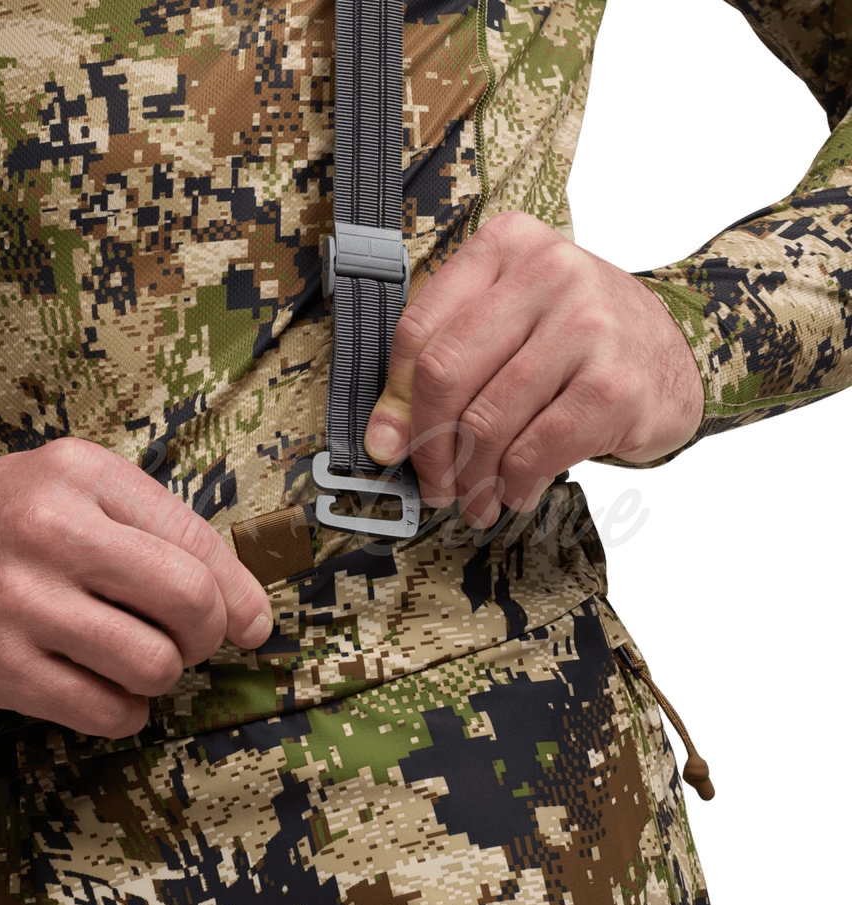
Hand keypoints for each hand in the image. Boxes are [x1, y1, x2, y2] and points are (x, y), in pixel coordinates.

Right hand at [0, 438, 272, 737]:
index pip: (199, 544)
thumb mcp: (91, 492)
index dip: (240, 595)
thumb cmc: (19, 519)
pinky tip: (111, 690)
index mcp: (84, 475)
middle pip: (189, 602)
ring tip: (139, 657)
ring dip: (163, 673)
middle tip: (186, 637)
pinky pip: (105, 711)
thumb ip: (173, 536)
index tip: (248, 623)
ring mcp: (20, 601)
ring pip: (153, 664)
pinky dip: (127, 712)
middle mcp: (52, 531)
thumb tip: (253, 617)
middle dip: (206, 635)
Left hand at [364, 211, 703, 525]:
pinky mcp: (613, 386)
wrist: (680, 352)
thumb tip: (384, 440)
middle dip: (429, 447)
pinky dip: (512, 485)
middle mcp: (547, 273)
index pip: (419, 330)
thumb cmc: (579, 341)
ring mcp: (587, 327)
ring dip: (471, 479)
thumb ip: (446, 366)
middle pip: (445, 374)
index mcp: (506, 246)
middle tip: (435, 485)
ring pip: (487, 421)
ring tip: (476, 500)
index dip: (396, 400)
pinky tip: (515, 492)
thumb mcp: (511, 325)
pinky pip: (533, 451)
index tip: (391, 445)